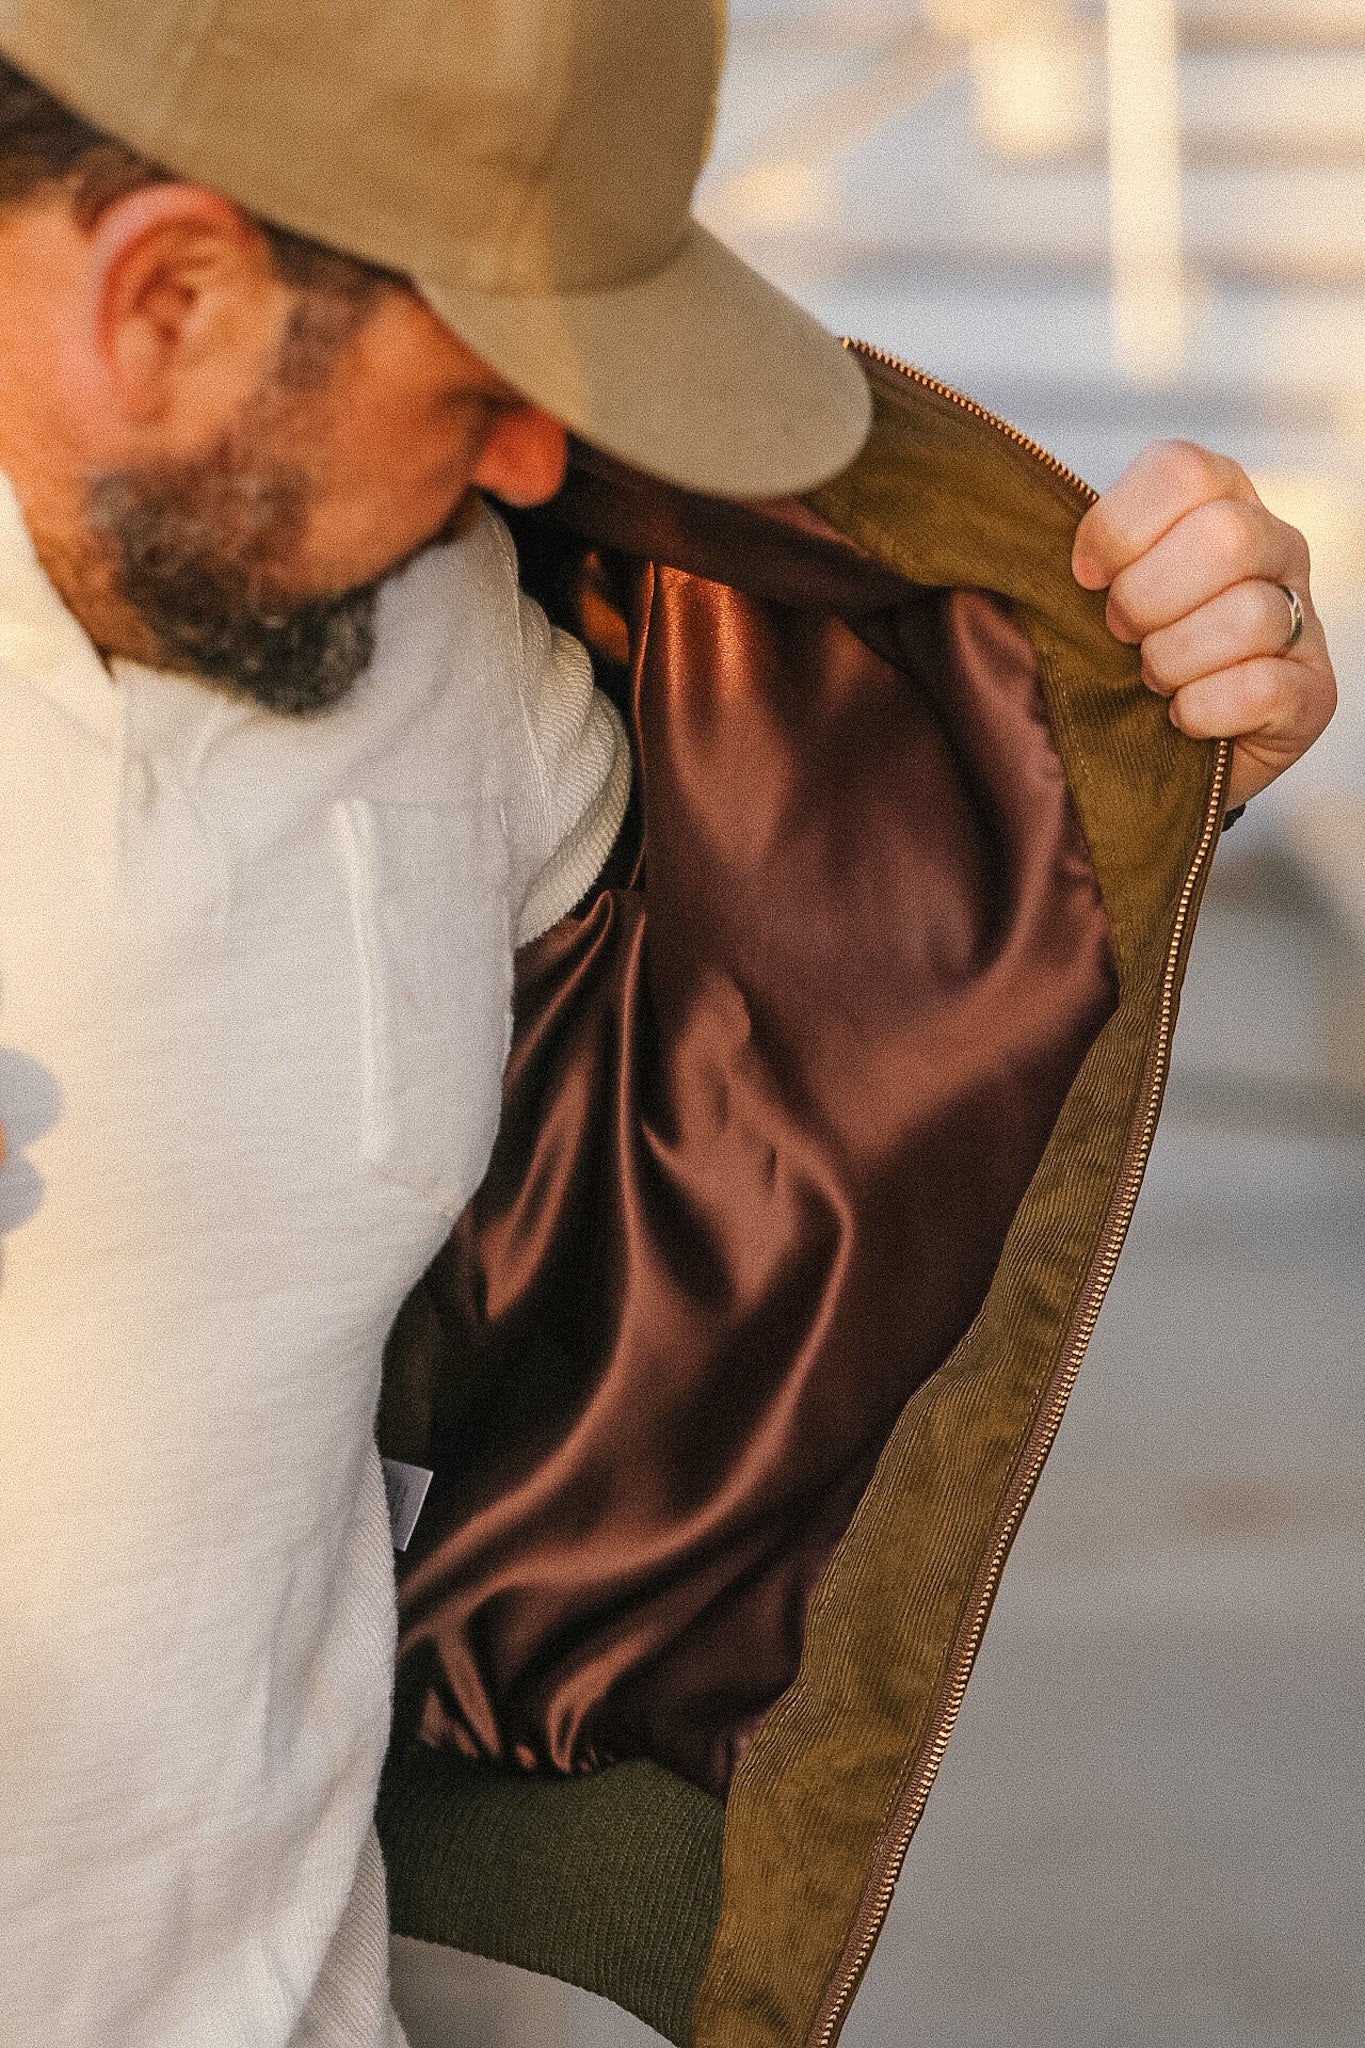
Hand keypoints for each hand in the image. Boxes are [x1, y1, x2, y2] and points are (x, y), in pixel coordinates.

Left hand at [1072, 441, 1336, 809]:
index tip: (1085, 577)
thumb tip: (1029, 536)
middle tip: (1119, 634)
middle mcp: (1275, 545)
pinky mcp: (1313, 691)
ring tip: (1151, 680)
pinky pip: (1260, 687)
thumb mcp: (1097, 592)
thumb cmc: (1120, 657)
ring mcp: (1302, 617)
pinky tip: (1183, 716)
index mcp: (1219, 499)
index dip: (1119, 527)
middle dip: (1147, 597)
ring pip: (1247, 615)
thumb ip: (1082, 554)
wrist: (1158, 755)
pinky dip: (1203, 710)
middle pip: (1225, 536)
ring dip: (1173, 659)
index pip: (1182, 470)